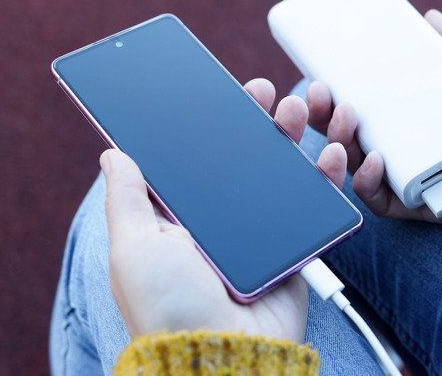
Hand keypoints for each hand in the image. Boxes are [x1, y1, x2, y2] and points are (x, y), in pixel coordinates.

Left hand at [102, 78, 348, 341]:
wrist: (222, 356)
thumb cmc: (167, 308)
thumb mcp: (133, 247)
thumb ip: (126, 198)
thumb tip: (113, 153)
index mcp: (178, 220)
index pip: (194, 160)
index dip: (205, 125)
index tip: (216, 93)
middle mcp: (218, 224)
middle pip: (239, 160)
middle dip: (252, 121)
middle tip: (261, 91)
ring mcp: (257, 235)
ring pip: (277, 174)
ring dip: (289, 137)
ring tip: (296, 108)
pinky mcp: (291, 249)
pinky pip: (311, 206)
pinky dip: (324, 178)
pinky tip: (328, 154)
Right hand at [307, 9, 441, 230]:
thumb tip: (429, 17)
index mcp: (424, 115)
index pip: (371, 103)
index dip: (340, 90)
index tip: (322, 71)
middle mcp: (414, 146)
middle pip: (353, 134)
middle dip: (324, 115)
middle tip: (318, 92)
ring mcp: (416, 177)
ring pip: (357, 165)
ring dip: (338, 141)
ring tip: (344, 116)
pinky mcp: (422, 206)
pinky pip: (379, 200)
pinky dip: (367, 180)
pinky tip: (374, 157)